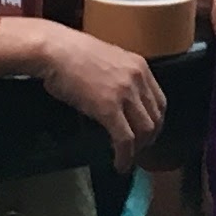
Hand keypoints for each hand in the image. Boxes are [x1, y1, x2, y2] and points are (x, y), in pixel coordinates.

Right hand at [1, 19, 162, 163]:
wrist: (56, 50)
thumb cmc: (73, 55)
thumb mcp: (108, 61)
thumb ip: (120, 78)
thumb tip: (120, 101)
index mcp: (140, 66)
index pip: (159, 101)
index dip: (155, 122)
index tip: (146, 135)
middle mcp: (138, 78)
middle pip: (156, 117)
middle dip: (149, 139)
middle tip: (137, 151)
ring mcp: (124, 93)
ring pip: (145, 130)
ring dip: (138, 150)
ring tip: (127, 158)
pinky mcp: (108, 108)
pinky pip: (125, 139)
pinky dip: (125, 156)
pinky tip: (119, 164)